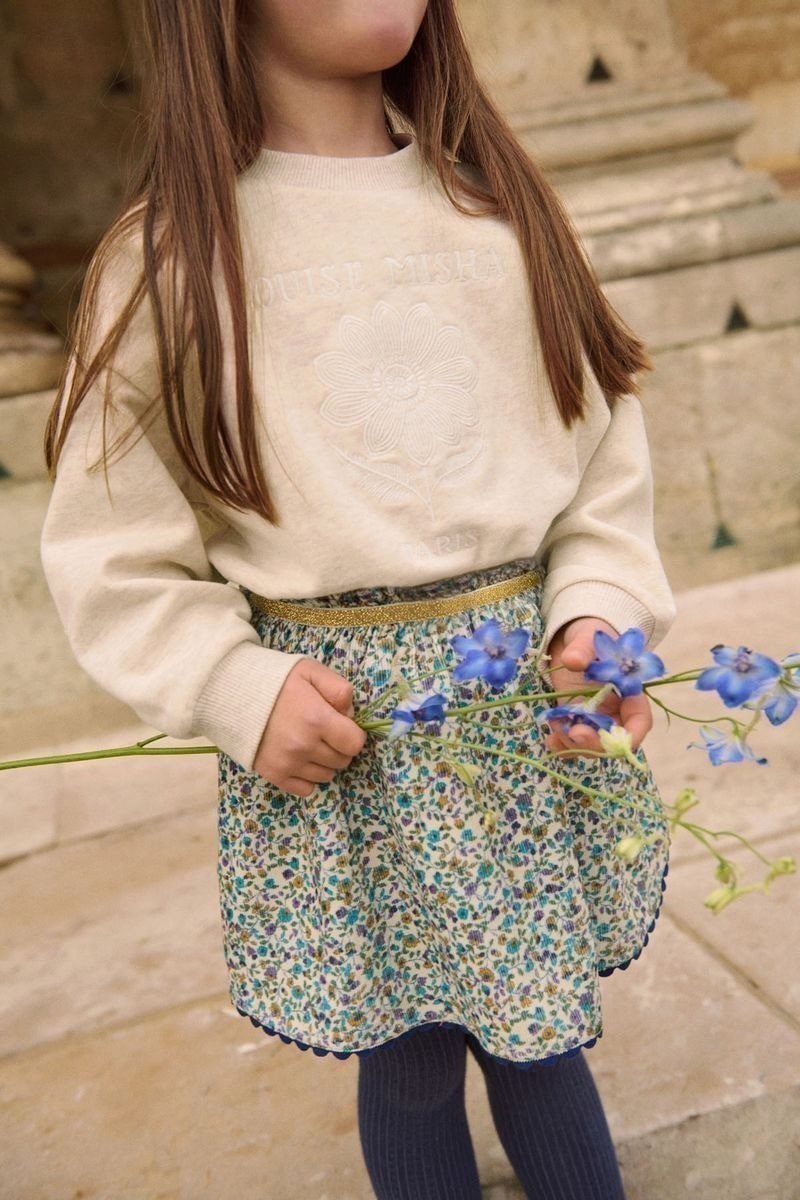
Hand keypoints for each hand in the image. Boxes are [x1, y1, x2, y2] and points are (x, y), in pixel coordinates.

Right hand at [253, 658, 366, 796]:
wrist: (232, 694)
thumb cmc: (275, 681)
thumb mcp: (310, 671)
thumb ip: (339, 689)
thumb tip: (351, 715)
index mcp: (317, 719)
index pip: (355, 744)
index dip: (353, 734)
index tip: (342, 725)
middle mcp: (304, 746)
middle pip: (342, 761)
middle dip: (339, 746)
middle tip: (324, 731)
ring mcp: (288, 763)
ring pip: (326, 776)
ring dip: (324, 762)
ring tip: (309, 742)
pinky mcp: (274, 775)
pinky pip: (306, 789)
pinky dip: (307, 777)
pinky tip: (299, 758)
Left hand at [542, 617, 652, 753]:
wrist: (575, 641)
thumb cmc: (590, 637)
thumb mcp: (587, 638)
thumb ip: (583, 649)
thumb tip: (573, 660)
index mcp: (630, 693)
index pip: (640, 721)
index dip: (630, 736)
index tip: (608, 737)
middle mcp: (617, 712)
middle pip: (615, 741)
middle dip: (595, 743)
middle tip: (573, 732)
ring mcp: (597, 719)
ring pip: (593, 745)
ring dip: (574, 743)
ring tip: (554, 724)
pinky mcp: (579, 722)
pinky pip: (575, 742)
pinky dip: (563, 746)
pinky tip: (550, 740)